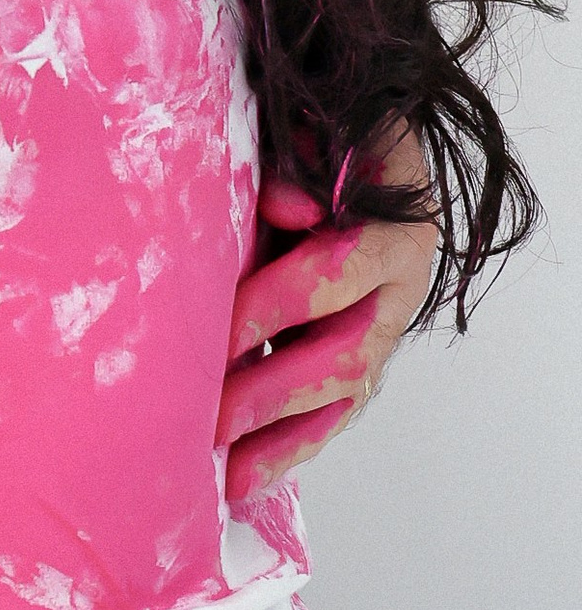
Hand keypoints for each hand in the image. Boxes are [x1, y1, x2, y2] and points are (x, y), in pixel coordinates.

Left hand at [219, 134, 438, 500]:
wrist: (376, 144)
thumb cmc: (334, 134)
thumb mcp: (320, 133)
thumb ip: (297, 165)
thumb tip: (282, 207)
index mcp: (392, 234)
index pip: (330, 278)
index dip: (273, 305)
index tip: (217, 333)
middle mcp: (397, 293)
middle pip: (340, 355)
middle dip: (271, 392)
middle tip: (211, 420)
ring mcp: (385, 329)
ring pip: (342, 397)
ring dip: (283, 439)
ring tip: (228, 476)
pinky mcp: (367, 353)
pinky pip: (336, 409)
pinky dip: (294, 445)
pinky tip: (249, 476)